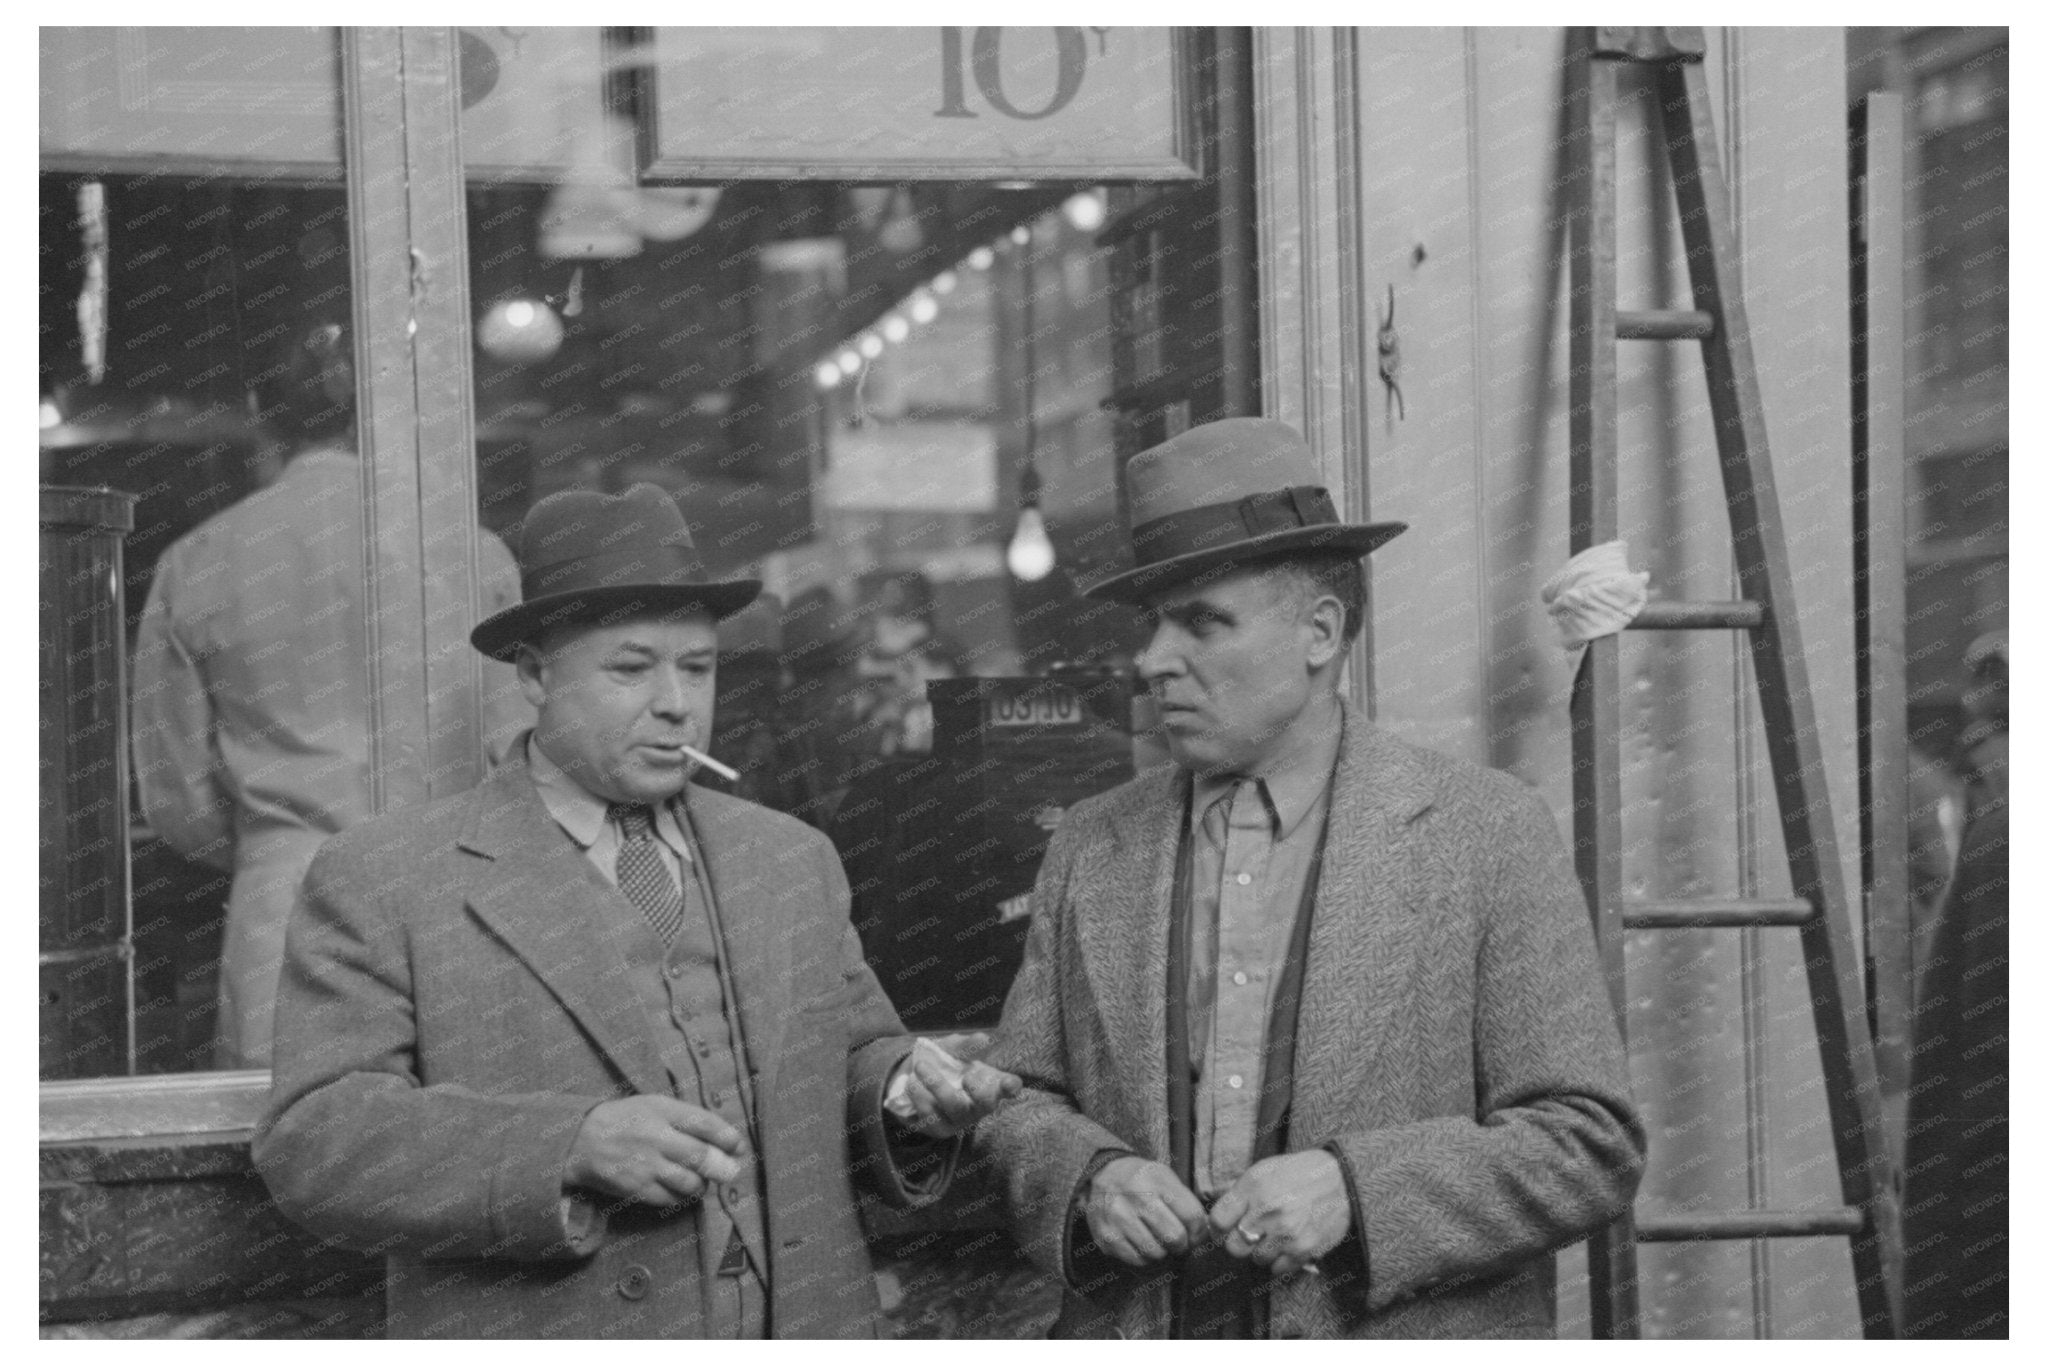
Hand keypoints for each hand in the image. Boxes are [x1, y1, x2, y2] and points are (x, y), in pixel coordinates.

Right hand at [564, 1095, 746, 1207]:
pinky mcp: (637, 1188)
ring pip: (690, 1182)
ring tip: (702, 1180)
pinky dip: (683, 1197)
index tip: (738, 1146)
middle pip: (701, 1156)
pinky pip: (672, 1199)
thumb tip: (724, 1140)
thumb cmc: (626, 1120)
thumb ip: (687, 1119)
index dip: (728, 1137)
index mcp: (662, 1110)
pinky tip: (682, 1190)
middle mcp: (655, 1137)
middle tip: (732, 1171)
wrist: (581, 1141)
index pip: (704, 1123)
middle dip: (723, 1167)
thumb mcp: (654, 1105)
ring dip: (702, 1184)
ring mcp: (646, 1165)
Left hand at [890, 1035, 1022, 1137]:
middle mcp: (979, 1104)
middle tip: (967, 1077)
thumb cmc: (946, 1062)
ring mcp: (961, 1120)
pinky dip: (920, 1097)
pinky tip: (913, 1084)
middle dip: (979, 1092)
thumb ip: (965, 1045)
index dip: (1011, 1086)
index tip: (1008, 1083)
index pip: (1010, 1086)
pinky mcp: (940, 1129)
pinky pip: (932, 1117)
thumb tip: (982, 1039)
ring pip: (955, 1108)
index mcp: (990, 1082)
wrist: (917, 1080)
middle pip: (986, 1105)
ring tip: (920, 1065)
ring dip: (937, 1085)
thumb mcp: (954, 1048)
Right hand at [1084, 1156, 1208, 1266]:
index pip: (1192, 1216)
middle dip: (1183, 1244)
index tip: (1197, 1235)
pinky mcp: (1106, 1236)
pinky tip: (1142, 1244)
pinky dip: (1145, 1257)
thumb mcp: (1165, 1177)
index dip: (1200, 1231)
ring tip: (1158, 1240)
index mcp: (1156, 1180)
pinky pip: (1138, 1260)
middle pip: (1175, 1237)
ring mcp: (1118, 1218)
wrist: (1103, 1176)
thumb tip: (1207, 1233)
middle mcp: (1136, 1197)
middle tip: (1179, 1241)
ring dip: (1163, 1252)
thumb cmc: (1143, 1180)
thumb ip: (1186, 1202)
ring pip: (1157, 1253)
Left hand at [1207, 1150, 1351, 1277]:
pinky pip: (1278, 1269)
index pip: (1217, 1220)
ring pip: (1256, 1260)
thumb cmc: (1299, 1173)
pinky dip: (1280, 1261)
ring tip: (1274, 1236)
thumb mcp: (1263, 1170)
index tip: (1226, 1227)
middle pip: (1233, 1247)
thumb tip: (1216, 1211)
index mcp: (1253, 1187)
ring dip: (1262, 1251)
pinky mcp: (1304, 1250)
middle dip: (1239, 1242)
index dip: (1219, 1227)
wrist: (1342, 1181)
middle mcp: (1267, 1211)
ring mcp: (1286, 1233)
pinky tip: (1288, 1245)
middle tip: (1251, 1234)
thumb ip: (1238, 1192)